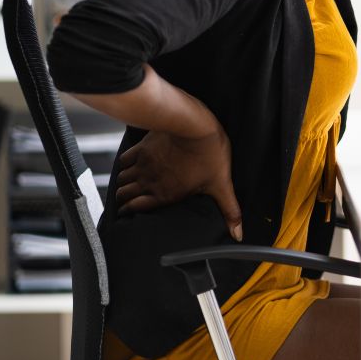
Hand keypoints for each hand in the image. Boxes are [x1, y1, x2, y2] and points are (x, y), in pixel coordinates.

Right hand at [114, 126, 244, 241]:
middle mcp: (149, 181)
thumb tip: (238, 233)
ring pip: (122, 178)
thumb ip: (229, 210)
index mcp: (164, 194)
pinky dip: (123, 165)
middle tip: (124, 202)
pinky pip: (124, 159)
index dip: (127, 212)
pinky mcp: (142, 147)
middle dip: (122, 200)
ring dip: (122, 184)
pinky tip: (128, 165)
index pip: (135, 208)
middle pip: (124, 194)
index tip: (125, 214)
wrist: (193, 125)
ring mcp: (143, 164)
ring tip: (124, 186)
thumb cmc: (208, 154)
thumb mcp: (221, 185)